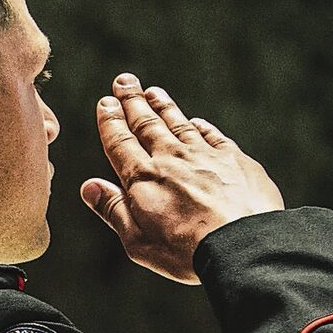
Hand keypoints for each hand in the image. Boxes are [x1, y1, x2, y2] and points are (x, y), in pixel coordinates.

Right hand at [82, 75, 283, 283]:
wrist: (242, 244)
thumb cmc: (187, 251)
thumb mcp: (138, 241)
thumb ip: (113, 210)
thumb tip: (90, 187)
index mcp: (143, 179)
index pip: (120, 142)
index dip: (111, 120)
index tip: (106, 102)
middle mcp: (171, 159)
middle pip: (147, 124)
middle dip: (133, 101)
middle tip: (124, 81)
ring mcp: (204, 155)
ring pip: (179, 123)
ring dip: (164, 106)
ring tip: (153, 92)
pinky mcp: (234, 159)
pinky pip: (212, 135)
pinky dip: (201, 126)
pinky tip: (195, 122)